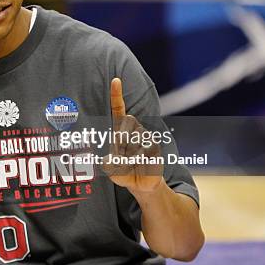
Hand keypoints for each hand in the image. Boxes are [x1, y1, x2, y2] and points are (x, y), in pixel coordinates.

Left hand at [103, 78, 162, 193]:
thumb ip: (109, 165)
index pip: (118, 110)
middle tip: (122, 154)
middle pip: (127, 121)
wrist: (143, 184)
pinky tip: (141, 166)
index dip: (117, 95)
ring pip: (136, 136)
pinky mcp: (155, 146)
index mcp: (121, 131)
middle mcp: (134, 130)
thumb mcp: (112, 170)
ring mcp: (146, 137)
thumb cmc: (125, 173)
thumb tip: (109, 159)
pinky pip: (145, 149)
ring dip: (130, 152)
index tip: (115, 80)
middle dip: (122, 136)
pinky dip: (140, 160)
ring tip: (132, 163)